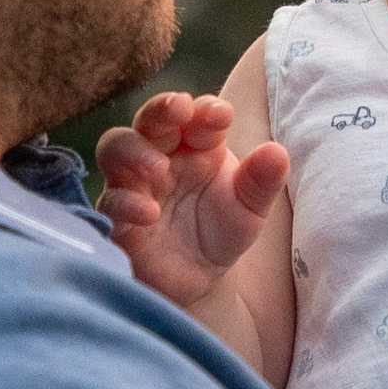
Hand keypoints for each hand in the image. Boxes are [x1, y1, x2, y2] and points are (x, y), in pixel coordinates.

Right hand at [97, 93, 289, 305]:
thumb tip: (278, 152)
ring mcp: (134, 185)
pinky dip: (125, 204)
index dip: (205, 109)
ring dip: (134, 151)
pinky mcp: (118, 219)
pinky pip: (110, 203)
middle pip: (149, 119)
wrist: (199, 279)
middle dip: (160, 109)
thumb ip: (261, 181)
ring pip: (115, 148)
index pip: (195, 114)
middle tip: (178, 110)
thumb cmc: (221, 232)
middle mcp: (161, 157)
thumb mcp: (250, 209)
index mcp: (196, 146)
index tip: (222, 115)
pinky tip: (148, 213)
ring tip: (159, 169)